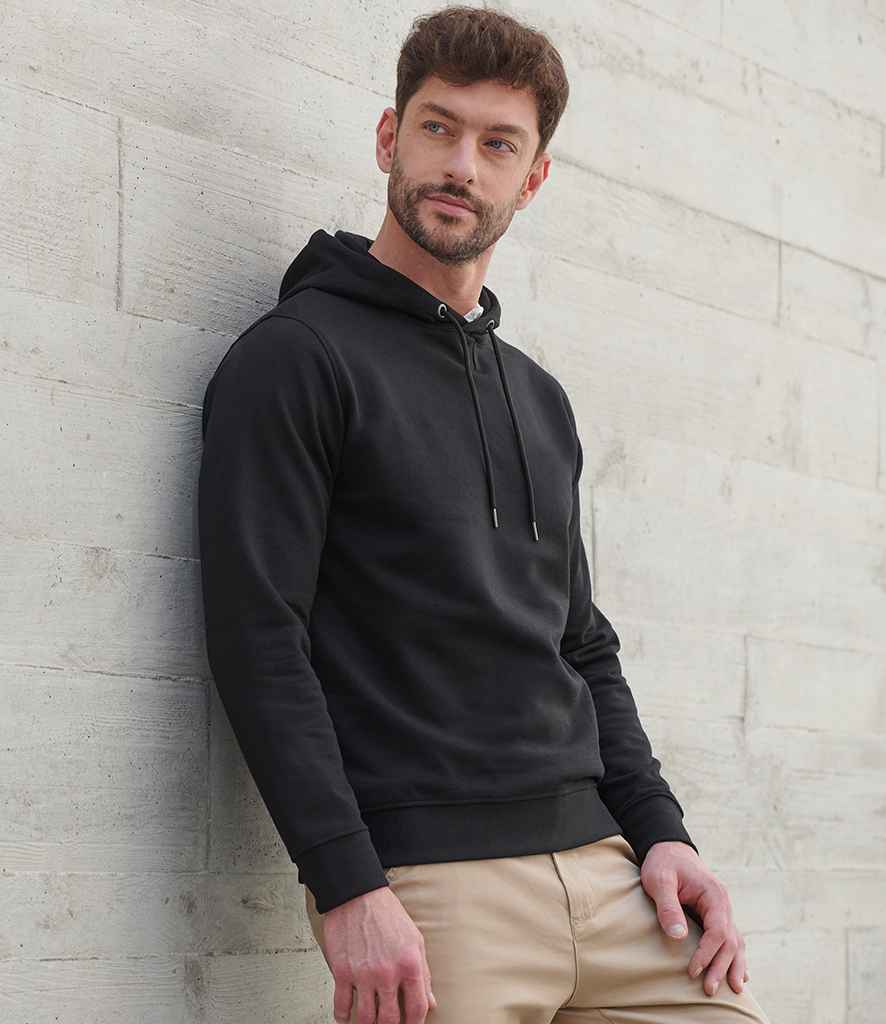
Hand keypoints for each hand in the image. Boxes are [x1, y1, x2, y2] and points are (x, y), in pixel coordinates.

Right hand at [320, 885, 436, 1023]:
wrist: (357, 895)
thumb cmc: (387, 914)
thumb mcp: (415, 939)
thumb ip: (423, 974)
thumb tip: (430, 1002)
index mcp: (409, 964)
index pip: (418, 1008)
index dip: (416, 1023)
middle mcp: (387, 973)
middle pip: (390, 1019)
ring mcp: (363, 974)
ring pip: (366, 1018)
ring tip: (370, 1022)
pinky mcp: (342, 971)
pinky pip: (341, 1004)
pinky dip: (343, 1016)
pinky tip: (346, 1017)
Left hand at [640, 841, 749, 997]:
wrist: (668, 848)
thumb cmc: (663, 863)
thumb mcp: (660, 880)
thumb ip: (668, 906)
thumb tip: (679, 936)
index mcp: (714, 895)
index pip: (717, 931)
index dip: (706, 954)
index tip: (692, 971)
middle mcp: (723, 904)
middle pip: (729, 941)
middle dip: (721, 967)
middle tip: (709, 990)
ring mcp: (722, 910)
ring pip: (735, 942)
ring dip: (733, 966)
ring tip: (733, 991)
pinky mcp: (716, 915)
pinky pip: (730, 939)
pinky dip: (735, 957)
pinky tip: (739, 974)